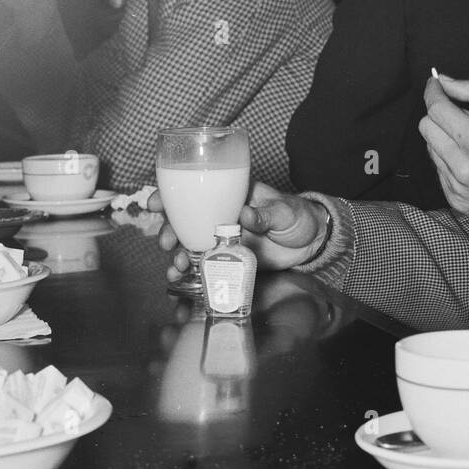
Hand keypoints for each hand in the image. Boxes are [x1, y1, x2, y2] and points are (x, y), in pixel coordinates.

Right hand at [146, 180, 331, 285]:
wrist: (311, 243)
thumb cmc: (298, 217)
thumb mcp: (285, 212)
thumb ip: (266, 215)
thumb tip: (246, 215)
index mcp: (233, 195)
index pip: (198, 189)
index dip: (173, 194)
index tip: (156, 202)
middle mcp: (222, 215)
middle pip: (187, 219)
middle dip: (169, 229)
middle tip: (166, 242)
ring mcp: (223, 238)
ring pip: (191, 243)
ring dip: (177, 252)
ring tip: (176, 264)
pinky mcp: (229, 259)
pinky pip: (204, 264)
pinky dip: (189, 271)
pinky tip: (179, 279)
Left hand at [419, 73, 468, 221]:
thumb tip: (445, 82)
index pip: (436, 109)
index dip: (433, 92)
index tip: (435, 85)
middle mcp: (463, 167)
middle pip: (426, 128)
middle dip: (440, 115)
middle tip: (463, 116)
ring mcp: (458, 187)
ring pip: (431, 148)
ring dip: (446, 139)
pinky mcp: (457, 199)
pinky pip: (439, 171)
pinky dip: (451, 160)